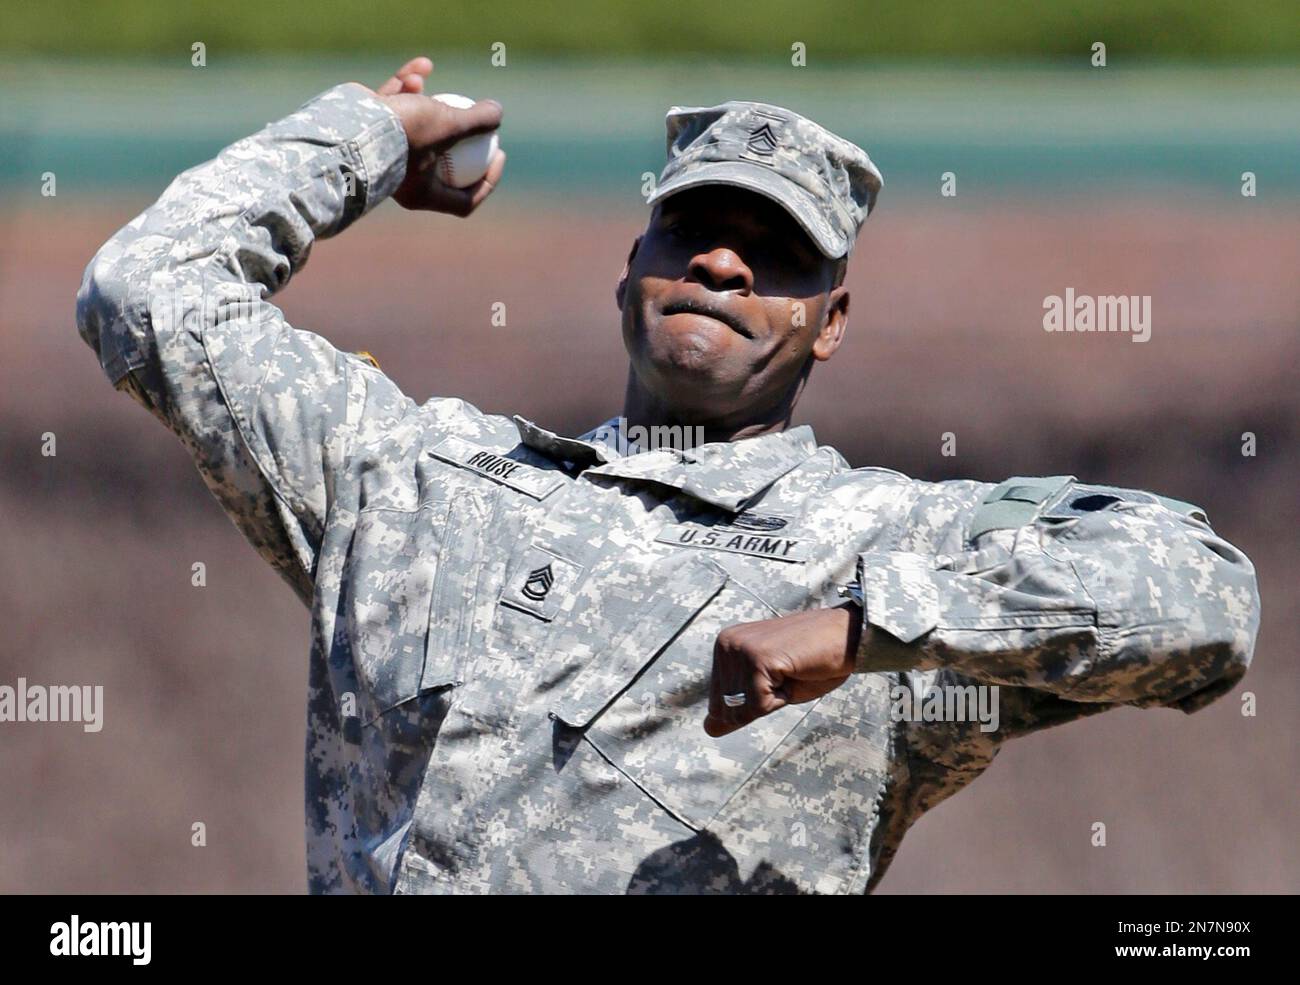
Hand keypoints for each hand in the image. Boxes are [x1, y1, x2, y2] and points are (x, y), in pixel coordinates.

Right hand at [365, 56, 505, 214]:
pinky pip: (395, 108)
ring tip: (425, 80)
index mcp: (422, 194)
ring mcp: (386, 153)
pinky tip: (420, 67)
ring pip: (417, 126)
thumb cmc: (404, 135)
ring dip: (427, 99)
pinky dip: (407, 87)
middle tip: (479, 120)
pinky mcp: (371, 129)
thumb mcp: (449, 126)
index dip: (487, 181)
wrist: (349, 125)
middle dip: (459, 135)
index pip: (464, 200)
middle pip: (443, 161)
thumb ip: (477, 121)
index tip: (498, 154)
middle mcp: (403, 178)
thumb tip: (498, 114)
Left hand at [704, 604, 861, 736]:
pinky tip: (793, 672)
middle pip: (727, 708)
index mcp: (725, 646)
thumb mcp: (770, 690)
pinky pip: (759, 705)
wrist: (847, 636)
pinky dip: (780, 700)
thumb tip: (708, 729)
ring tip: (790, 673)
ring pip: (743, 709)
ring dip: (772, 702)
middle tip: (785, 676)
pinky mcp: (757, 658)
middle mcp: (726, 644)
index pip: (718, 703)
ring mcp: (740, 649)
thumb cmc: (813, 663)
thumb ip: (738, 707)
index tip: (777, 677)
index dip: (753, 705)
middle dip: (761, 704)